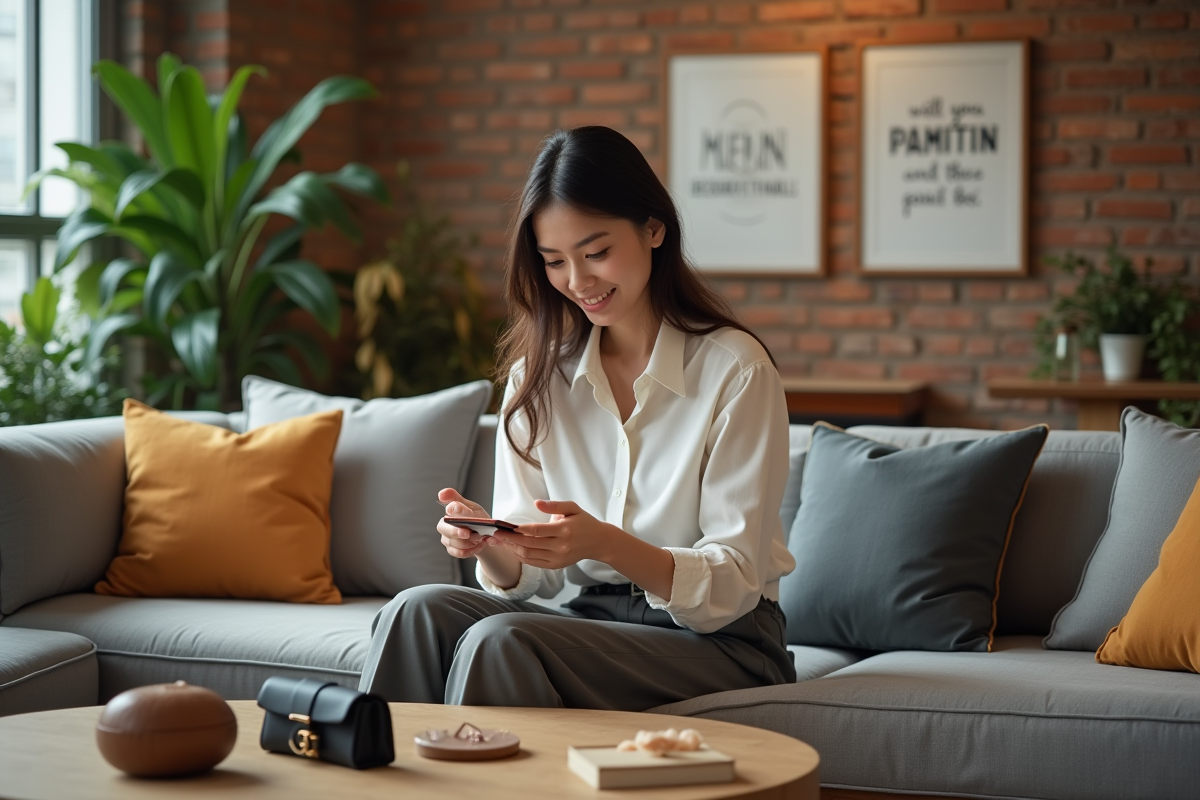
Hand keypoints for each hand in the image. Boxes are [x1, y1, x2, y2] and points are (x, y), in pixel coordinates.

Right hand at [436, 488, 499, 559]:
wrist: (484, 535)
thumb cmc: (476, 519)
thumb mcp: (472, 508)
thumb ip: (459, 502)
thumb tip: (442, 493)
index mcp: (450, 512)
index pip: (448, 509)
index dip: (454, 511)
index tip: (459, 510)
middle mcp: (445, 525)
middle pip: (445, 529)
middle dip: (457, 532)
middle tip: (468, 533)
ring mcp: (446, 538)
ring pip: (453, 542)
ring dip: (468, 542)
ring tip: (480, 538)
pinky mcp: (451, 549)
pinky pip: (459, 552)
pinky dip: (470, 550)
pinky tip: (478, 545)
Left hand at [493, 499, 616, 569]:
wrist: (599, 542)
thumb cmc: (584, 522)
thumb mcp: (573, 508)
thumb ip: (554, 505)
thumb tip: (537, 503)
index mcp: (564, 530)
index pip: (536, 531)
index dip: (519, 529)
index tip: (505, 526)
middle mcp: (560, 546)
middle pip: (529, 544)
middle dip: (510, 539)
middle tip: (496, 534)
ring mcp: (557, 558)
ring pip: (529, 555)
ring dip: (513, 548)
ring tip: (502, 541)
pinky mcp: (556, 565)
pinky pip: (534, 562)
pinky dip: (521, 557)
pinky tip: (513, 549)